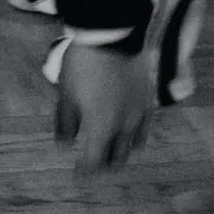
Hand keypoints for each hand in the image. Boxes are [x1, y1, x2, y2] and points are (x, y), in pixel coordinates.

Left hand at [55, 41, 154, 169]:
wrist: (113, 36)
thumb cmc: (83, 65)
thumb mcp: (66, 94)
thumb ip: (66, 122)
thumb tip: (64, 143)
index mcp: (101, 128)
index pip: (94, 162)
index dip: (85, 172)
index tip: (79, 177)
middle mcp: (124, 127)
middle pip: (117, 157)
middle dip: (104, 164)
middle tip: (94, 164)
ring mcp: (140, 114)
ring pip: (134, 145)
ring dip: (121, 151)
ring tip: (112, 150)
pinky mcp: (149, 100)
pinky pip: (145, 127)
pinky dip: (136, 135)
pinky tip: (131, 132)